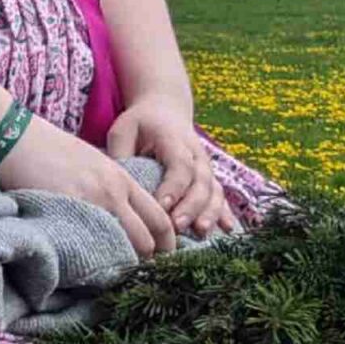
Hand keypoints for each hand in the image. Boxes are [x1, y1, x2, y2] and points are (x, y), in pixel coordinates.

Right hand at [0, 116, 176, 258]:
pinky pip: (90, 245)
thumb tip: (119, 215)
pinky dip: (92, 259)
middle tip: (137, 271)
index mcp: (121, 179)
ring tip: (111, 272)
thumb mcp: (92, 162)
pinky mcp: (65, 211)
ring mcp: (90, 203)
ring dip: (121, 263)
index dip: (166, 244)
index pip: (160, 219)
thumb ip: (110, 187)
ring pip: (123, 247)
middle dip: (146, 260)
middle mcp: (112, 193)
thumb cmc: (48, 148)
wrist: (15, 136)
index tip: (160, 257)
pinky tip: (85, 263)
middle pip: (147, 240)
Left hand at [105, 98, 235, 237]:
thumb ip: (121, 154)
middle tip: (177, 226)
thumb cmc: (140, 123)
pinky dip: (225, 212)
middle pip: (200, 182)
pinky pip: (221, 196)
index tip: (161, 206)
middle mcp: (196, 154)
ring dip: (210, 213)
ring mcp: (206, 166)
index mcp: (174, 140)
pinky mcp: (210, 177)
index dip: (173, 187)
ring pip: (214, 191)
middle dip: (190, 206)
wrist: (165, 110)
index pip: (179, 166)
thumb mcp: (124, 130)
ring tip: (200, 233)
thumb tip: (116, 184)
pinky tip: (228, 230)